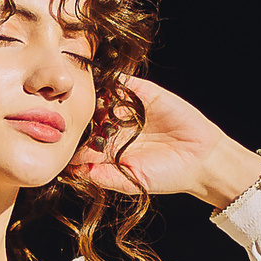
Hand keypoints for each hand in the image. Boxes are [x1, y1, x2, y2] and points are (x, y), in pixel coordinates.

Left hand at [69, 77, 260, 208]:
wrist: (201, 158)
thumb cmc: (166, 175)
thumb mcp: (131, 182)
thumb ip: (103, 177)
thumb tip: (76, 172)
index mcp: (106, 150)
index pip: (81, 141)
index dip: (70, 140)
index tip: (59, 138)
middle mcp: (112, 128)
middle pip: (86, 117)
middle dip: (75, 115)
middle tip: (61, 111)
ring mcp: (126, 109)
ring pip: (100, 97)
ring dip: (89, 94)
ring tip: (74, 91)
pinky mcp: (142, 93)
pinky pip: (122, 82)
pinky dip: (110, 78)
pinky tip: (99, 78)